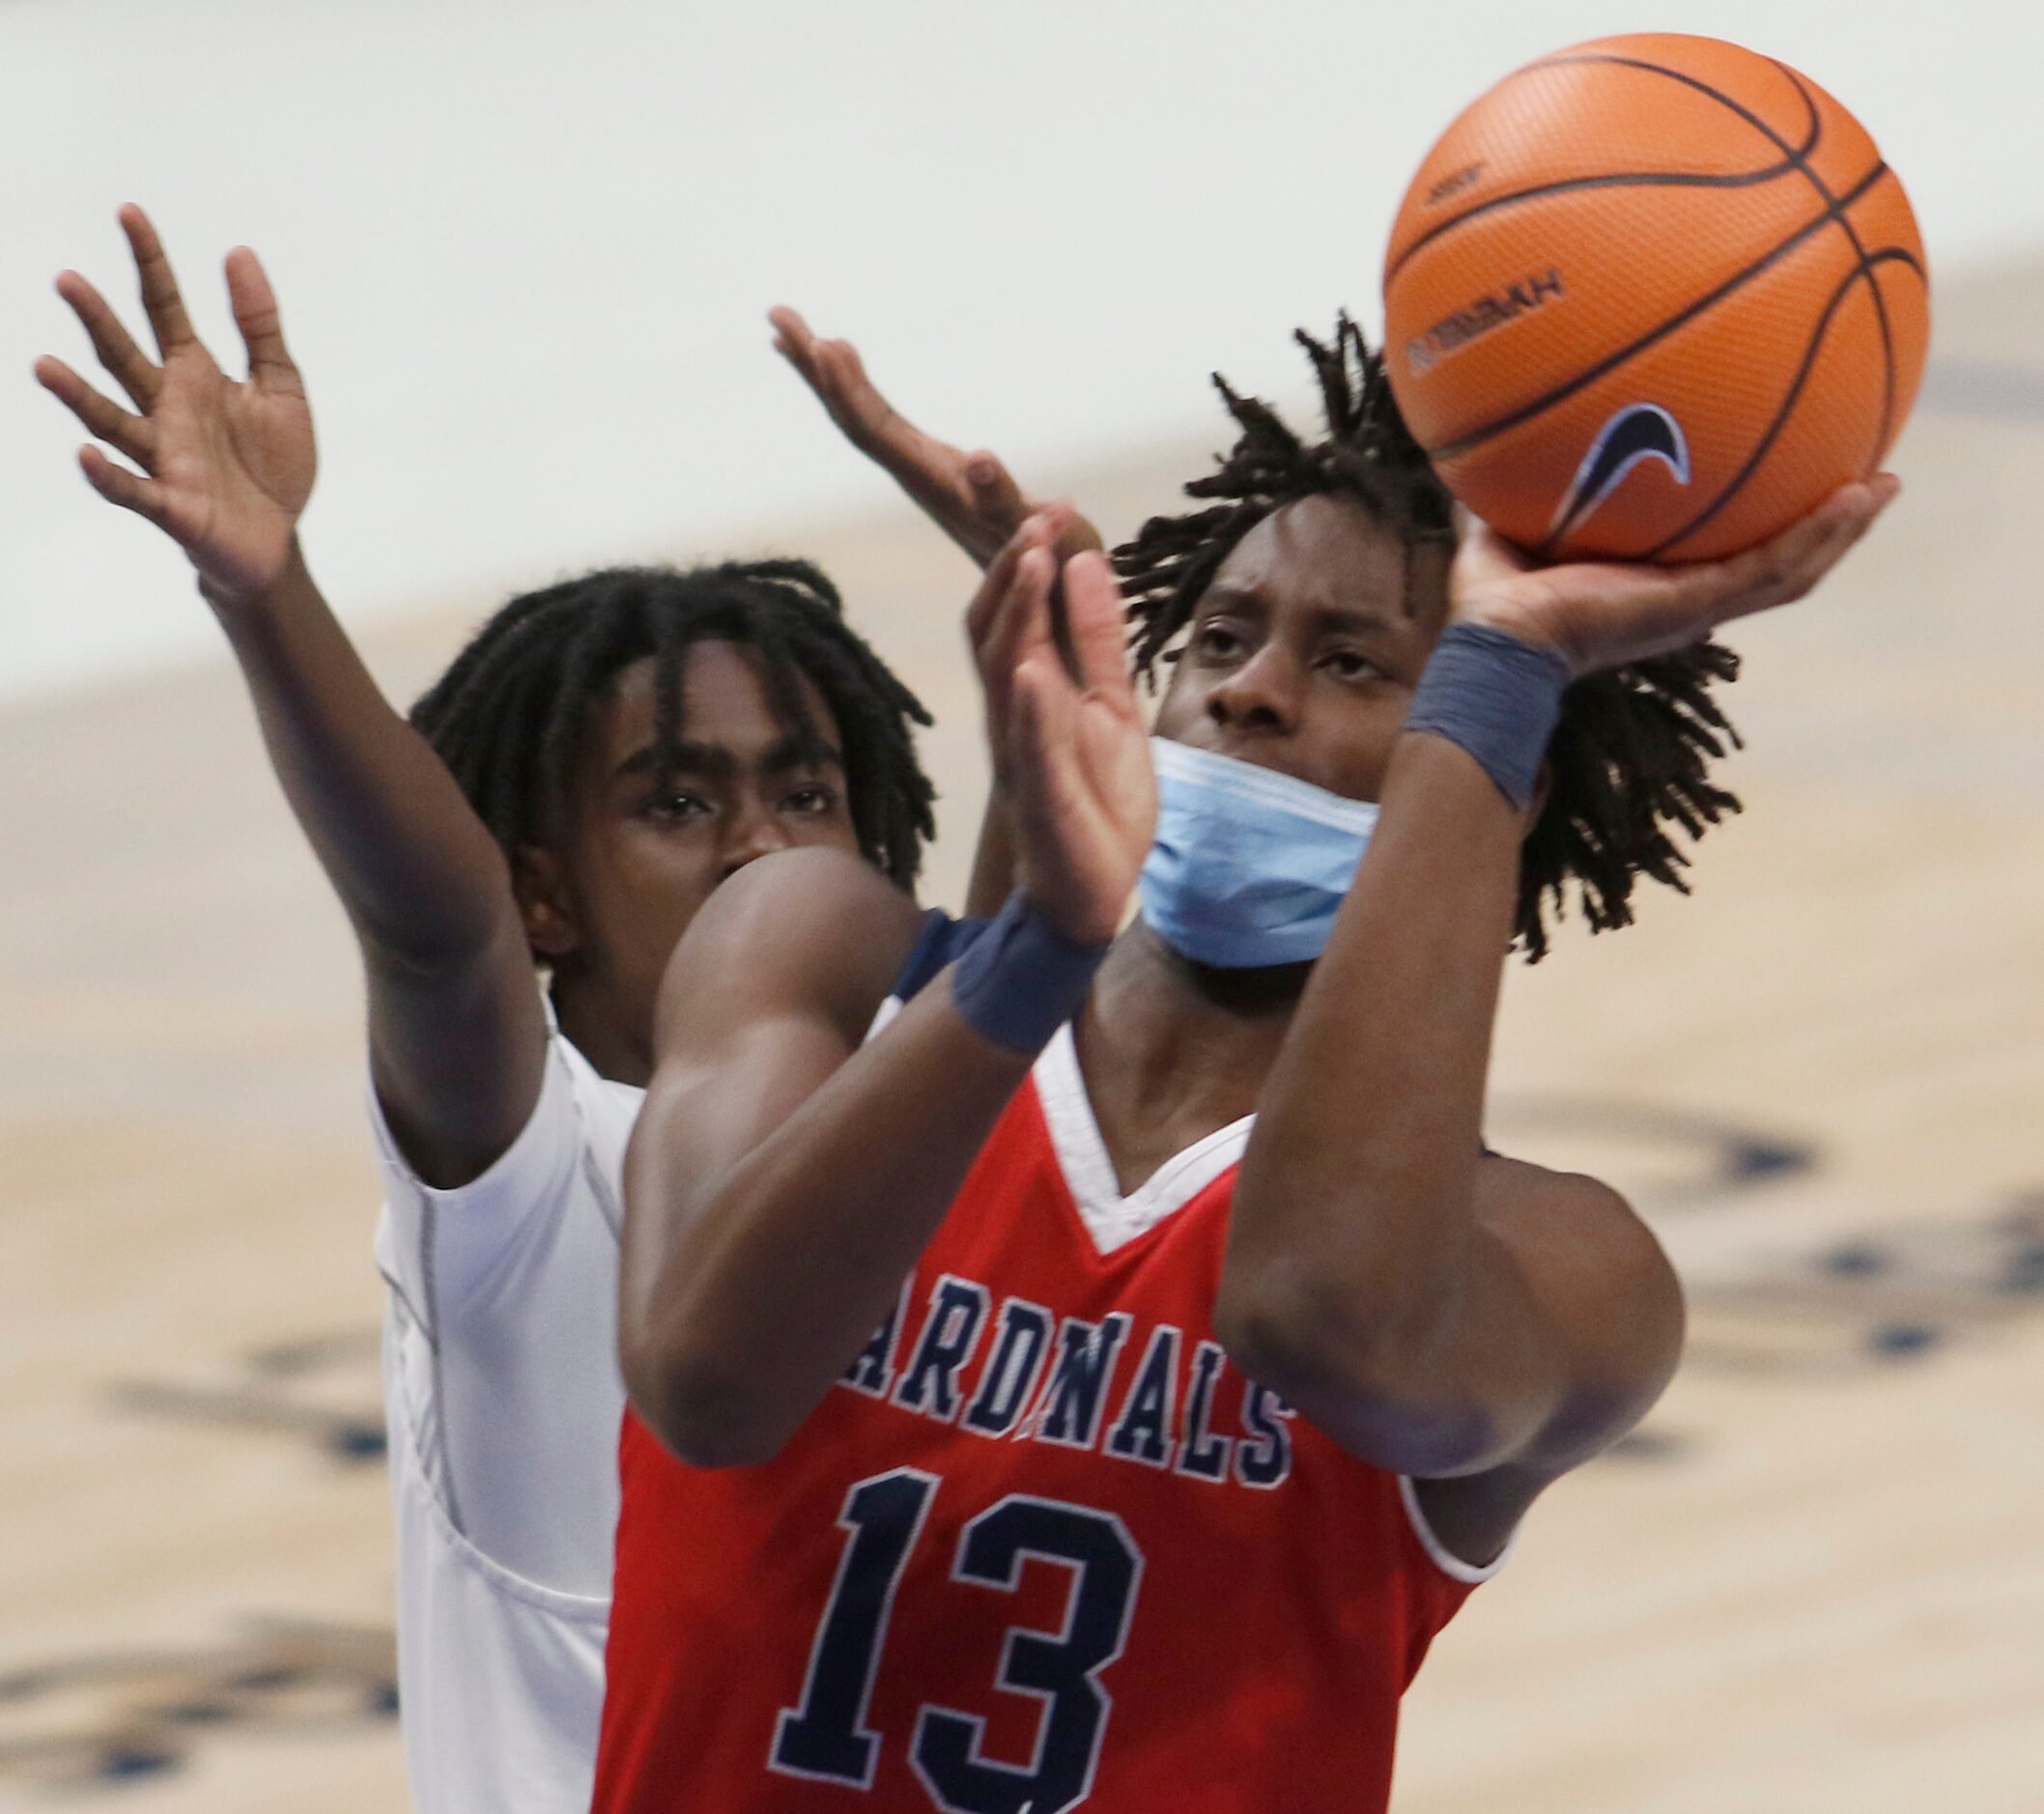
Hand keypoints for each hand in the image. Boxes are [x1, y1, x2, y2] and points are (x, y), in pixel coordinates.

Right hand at [35, 205, 314, 609]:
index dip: (150, 262)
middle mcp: (168, 408)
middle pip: (124, 357)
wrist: (279, 540)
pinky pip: (132, 489)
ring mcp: (163, 456)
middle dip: (98, 322)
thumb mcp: (281, 387)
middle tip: (68, 279)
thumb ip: (260, 326)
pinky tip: (84, 454)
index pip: (165, 308)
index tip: (129, 211)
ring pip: (111, 420)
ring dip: (78, 395)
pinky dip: (107, 475)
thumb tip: (238, 251)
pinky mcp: (171, 504)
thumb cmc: (274, 464)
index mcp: (195, 374)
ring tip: (44, 365)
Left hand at [769, 305, 1101, 569]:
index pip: (876, 433)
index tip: (823, 345)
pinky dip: (852, 386)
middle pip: (853, 419)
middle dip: (817, 370)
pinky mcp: (933, 465)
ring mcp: (922, 469)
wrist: (1044, 595)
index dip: (848, 391)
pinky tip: (834, 358)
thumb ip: (1001, 500)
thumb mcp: (1028, 531)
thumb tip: (980, 462)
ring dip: (824, 373)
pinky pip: (879, 419)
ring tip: (786, 323)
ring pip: (860, 417)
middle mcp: (917, 474)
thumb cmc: (1043, 562)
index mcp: (932, 482)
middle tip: (779, 315)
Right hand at [999, 547, 1155, 946]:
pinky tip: (1031, 670)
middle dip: (1014, 569)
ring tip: (1034, 559)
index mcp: (1031, 692)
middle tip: (1038, 517)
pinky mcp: (1040, 795)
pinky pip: (1027, 746)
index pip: (1014, 612)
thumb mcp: (1112, 705)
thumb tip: (1088, 562)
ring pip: (1004, 673)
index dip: (1027, 558)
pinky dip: (1028, 707)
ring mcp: (1021, 753)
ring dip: (1018, 614)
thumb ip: (1099, 639)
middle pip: (995, 628)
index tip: (1055, 507)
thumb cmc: (1096, 801)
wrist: (1094, 892)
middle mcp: (1013, 715)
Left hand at [1449, 477, 1898, 674]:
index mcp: (1655, 586)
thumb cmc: (1494, 604)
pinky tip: (1856, 495)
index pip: (1724, 557)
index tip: (1790, 485)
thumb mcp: (1507, 526)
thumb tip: (1497, 431)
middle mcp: (1686, 600)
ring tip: (1885, 485)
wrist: (1499, 644)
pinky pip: (1775, 565)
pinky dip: (1819, 532)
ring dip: (1842, 529)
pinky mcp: (1699, 605)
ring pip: (1795, 569)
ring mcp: (1698, 606)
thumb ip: (1513, 483)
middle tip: (1866, 481)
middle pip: (1778, 564)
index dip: (1760, 527)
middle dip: (1823, 526)